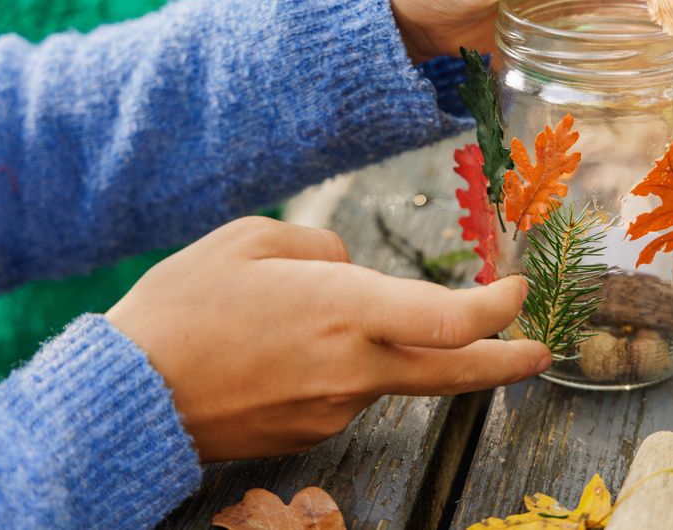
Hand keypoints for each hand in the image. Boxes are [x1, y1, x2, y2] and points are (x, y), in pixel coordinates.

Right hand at [106, 217, 548, 461]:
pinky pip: (348, 390)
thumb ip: (323, 248)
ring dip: (378, 344)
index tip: (516, 292)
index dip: (498, 308)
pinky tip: (284, 352)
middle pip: (454, 372)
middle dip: (505, 362)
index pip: (450, 319)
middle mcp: (353, 367)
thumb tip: (353, 269)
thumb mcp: (252, 241)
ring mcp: (336, 408)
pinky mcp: (315, 432)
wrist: (134, 394)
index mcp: (344, 309)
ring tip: (294, 320)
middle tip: (538, 353)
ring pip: (387, 371)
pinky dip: (341, 366)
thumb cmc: (185, 307)